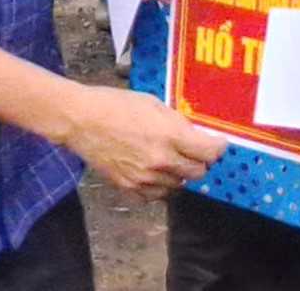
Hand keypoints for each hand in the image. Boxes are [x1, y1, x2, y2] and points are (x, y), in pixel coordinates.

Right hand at [61, 85, 225, 199]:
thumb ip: (177, 122)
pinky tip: (154, 172)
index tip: (218, 144)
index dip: (218, 147)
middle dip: (200, 162)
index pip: (209, 152)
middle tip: (195, 151)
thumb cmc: (115, 105)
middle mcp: (160, 161)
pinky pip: (155, 196)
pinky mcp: (128, 187)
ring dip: (179, 175)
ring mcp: (144, 178)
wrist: (81, 120)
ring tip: (170, 159)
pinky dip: (159, 187)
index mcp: (169, 136)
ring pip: (178, 187)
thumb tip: (195, 134)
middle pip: (197, 173)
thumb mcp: (154, 104)